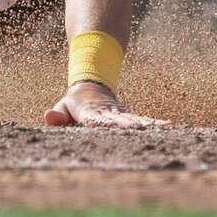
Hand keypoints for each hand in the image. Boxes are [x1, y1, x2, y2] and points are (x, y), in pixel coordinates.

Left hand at [44, 81, 168, 127]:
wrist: (91, 86)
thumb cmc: (74, 102)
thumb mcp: (63, 106)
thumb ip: (57, 114)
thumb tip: (48, 117)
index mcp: (90, 112)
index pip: (96, 119)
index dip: (102, 123)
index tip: (109, 125)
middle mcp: (108, 113)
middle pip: (120, 120)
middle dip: (131, 126)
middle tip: (143, 130)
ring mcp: (119, 114)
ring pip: (134, 119)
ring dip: (147, 125)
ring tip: (164, 128)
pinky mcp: (127, 116)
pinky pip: (141, 120)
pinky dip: (153, 124)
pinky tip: (169, 127)